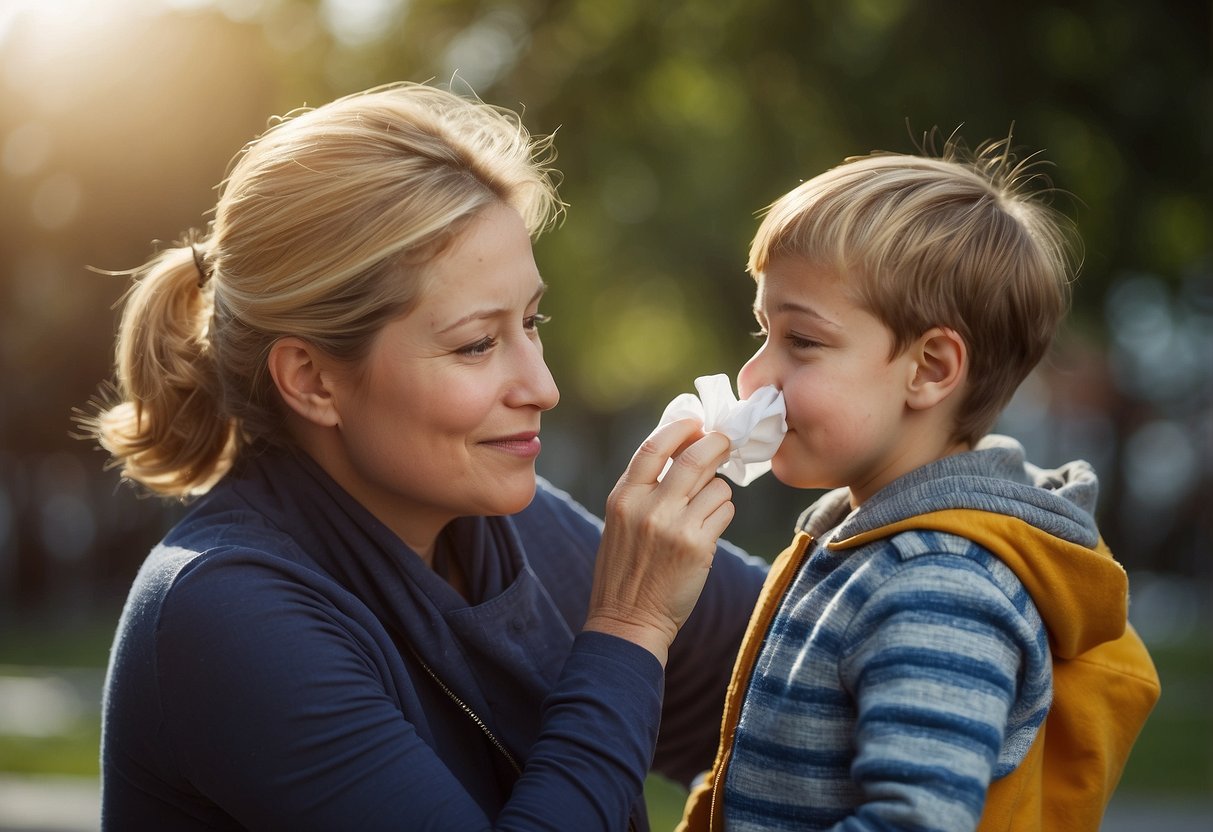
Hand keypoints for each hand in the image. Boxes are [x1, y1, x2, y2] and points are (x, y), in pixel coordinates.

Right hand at [584, 419, 734, 665]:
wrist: (627, 620)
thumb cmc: (626, 569)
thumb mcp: (621, 521)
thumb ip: (645, 488)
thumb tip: (683, 450)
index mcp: (624, 496)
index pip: (654, 446)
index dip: (680, 427)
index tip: (696, 421)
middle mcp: (647, 507)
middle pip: (694, 457)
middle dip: (717, 444)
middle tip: (725, 442)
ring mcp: (674, 526)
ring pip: (717, 486)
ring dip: (720, 490)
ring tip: (707, 507)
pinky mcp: (697, 546)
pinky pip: (724, 512)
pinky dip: (723, 514)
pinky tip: (709, 529)